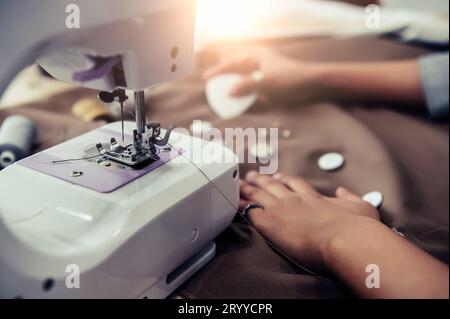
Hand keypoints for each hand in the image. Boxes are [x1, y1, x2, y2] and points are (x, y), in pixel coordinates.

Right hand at [203, 48, 325, 103]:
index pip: (231, 63)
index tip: (205, 80)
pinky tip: (237, 107)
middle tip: (210, 88)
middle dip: (223, 80)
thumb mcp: (266, 81)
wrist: (312, 87)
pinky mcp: (268, 88)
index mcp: (255, 56)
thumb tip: (228, 92)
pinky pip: (251, 93)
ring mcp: (262, 77)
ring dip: (233, 91)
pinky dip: (243, 99)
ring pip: (242, 83)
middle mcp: (257, 65)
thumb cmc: (290, 79)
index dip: (217, 71)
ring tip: (221, 99)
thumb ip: (246, 85)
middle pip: (235, 72)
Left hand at [239, 171, 379, 271]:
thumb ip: (350, 197)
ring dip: (248, 189)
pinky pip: (250, 212)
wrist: (346, 238)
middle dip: (262, 180)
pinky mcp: (271, 223)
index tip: (278, 176)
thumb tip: (343, 190)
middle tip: (252, 175)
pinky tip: (235, 203)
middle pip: (273, 186)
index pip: (295, 184)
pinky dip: (242, 206)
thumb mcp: (362, 206)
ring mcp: (282, 209)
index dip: (285, 179)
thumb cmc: (357, 227)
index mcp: (314, 197)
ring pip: (259, 195)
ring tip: (240, 184)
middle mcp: (295, 200)